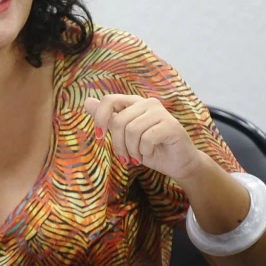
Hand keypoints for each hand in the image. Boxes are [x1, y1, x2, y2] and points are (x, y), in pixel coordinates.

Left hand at [84, 95, 201, 182]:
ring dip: (132, 150)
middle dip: (118, 145)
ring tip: (138, 157)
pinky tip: (150, 153)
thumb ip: (109, 119)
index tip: (99, 137)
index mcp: (134, 103)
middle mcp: (147, 103)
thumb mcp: (125, 135)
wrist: (179, 164)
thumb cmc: (151, 149)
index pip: (109, 100)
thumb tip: (87, 101)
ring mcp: (160, 112)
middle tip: (125, 158)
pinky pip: (147, 138)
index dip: (100, 118)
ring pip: (132, 131)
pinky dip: (145, 151)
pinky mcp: (171, 125)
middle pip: (119, 121)